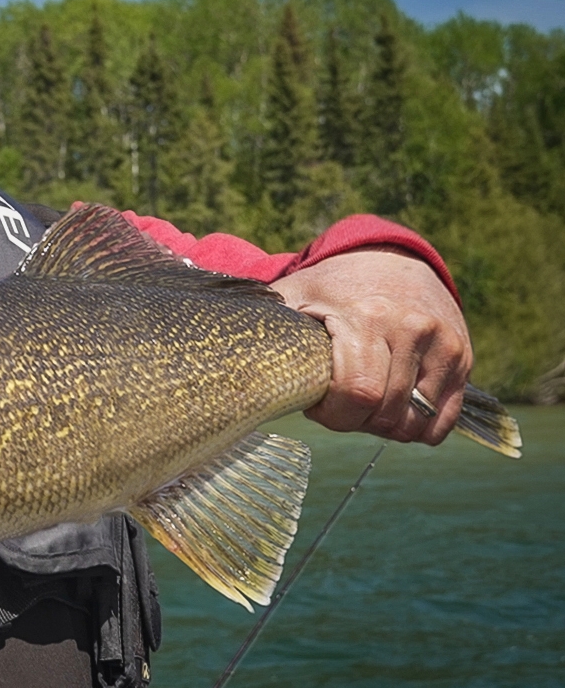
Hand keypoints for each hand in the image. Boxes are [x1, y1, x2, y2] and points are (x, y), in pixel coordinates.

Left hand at [271, 247, 471, 444]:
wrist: (390, 260)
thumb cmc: (330, 290)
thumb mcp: (292, 298)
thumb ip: (263, 327)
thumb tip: (224, 361)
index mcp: (367, 317)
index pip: (357, 395)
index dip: (332, 415)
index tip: (316, 404)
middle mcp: (412, 329)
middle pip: (384, 414)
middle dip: (354, 421)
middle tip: (337, 402)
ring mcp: (444, 344)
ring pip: (413, 423)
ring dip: (382, 425)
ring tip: (362, 399)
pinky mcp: (462, 358)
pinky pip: (441, 422)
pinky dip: (414, 427)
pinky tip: (391, 406)